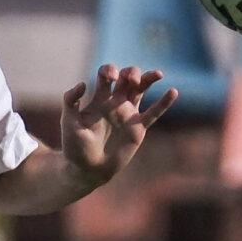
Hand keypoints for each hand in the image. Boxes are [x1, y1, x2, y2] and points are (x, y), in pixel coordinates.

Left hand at [59, 64, 174, 190]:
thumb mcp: (68, 122)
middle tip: (130, 81)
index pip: (107, 74)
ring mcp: (128, 115)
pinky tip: (173, 92)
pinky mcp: (138, 129)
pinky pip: (153, 113)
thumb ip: (71, 101)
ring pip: (142, 90)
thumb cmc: (74, 147)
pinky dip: (164, 103)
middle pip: (127, 77)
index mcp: (99, 98)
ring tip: (157, 74)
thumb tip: (82, 84)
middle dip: (131, 73)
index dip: (109, 71)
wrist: (87, 169)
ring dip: (149, 79)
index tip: (109, 79)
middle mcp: (115, 103)